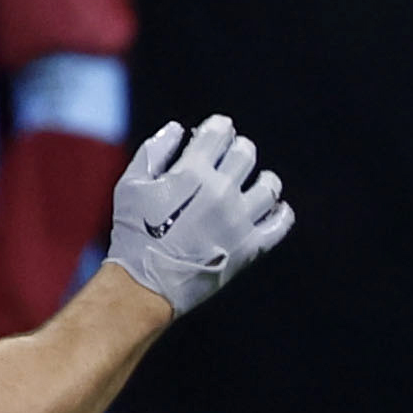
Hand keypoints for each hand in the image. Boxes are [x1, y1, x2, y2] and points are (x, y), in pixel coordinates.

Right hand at [104, 116, 292, 318]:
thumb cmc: (133, 233)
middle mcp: (221, 191)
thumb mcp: (130, 186)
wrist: (144, 285)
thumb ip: (154, 151)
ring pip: (269, 186)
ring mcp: (240, 219)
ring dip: (264, 179)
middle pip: (246, 153)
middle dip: (238, 148)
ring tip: (256, 182)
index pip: (220, 132)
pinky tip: (275, 208)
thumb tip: (177, 129)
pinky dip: (282, 212)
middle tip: (230, 156)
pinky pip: (281, 223)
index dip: (219, 126)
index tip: (216, 131)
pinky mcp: (251, 246)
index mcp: (192, 172)